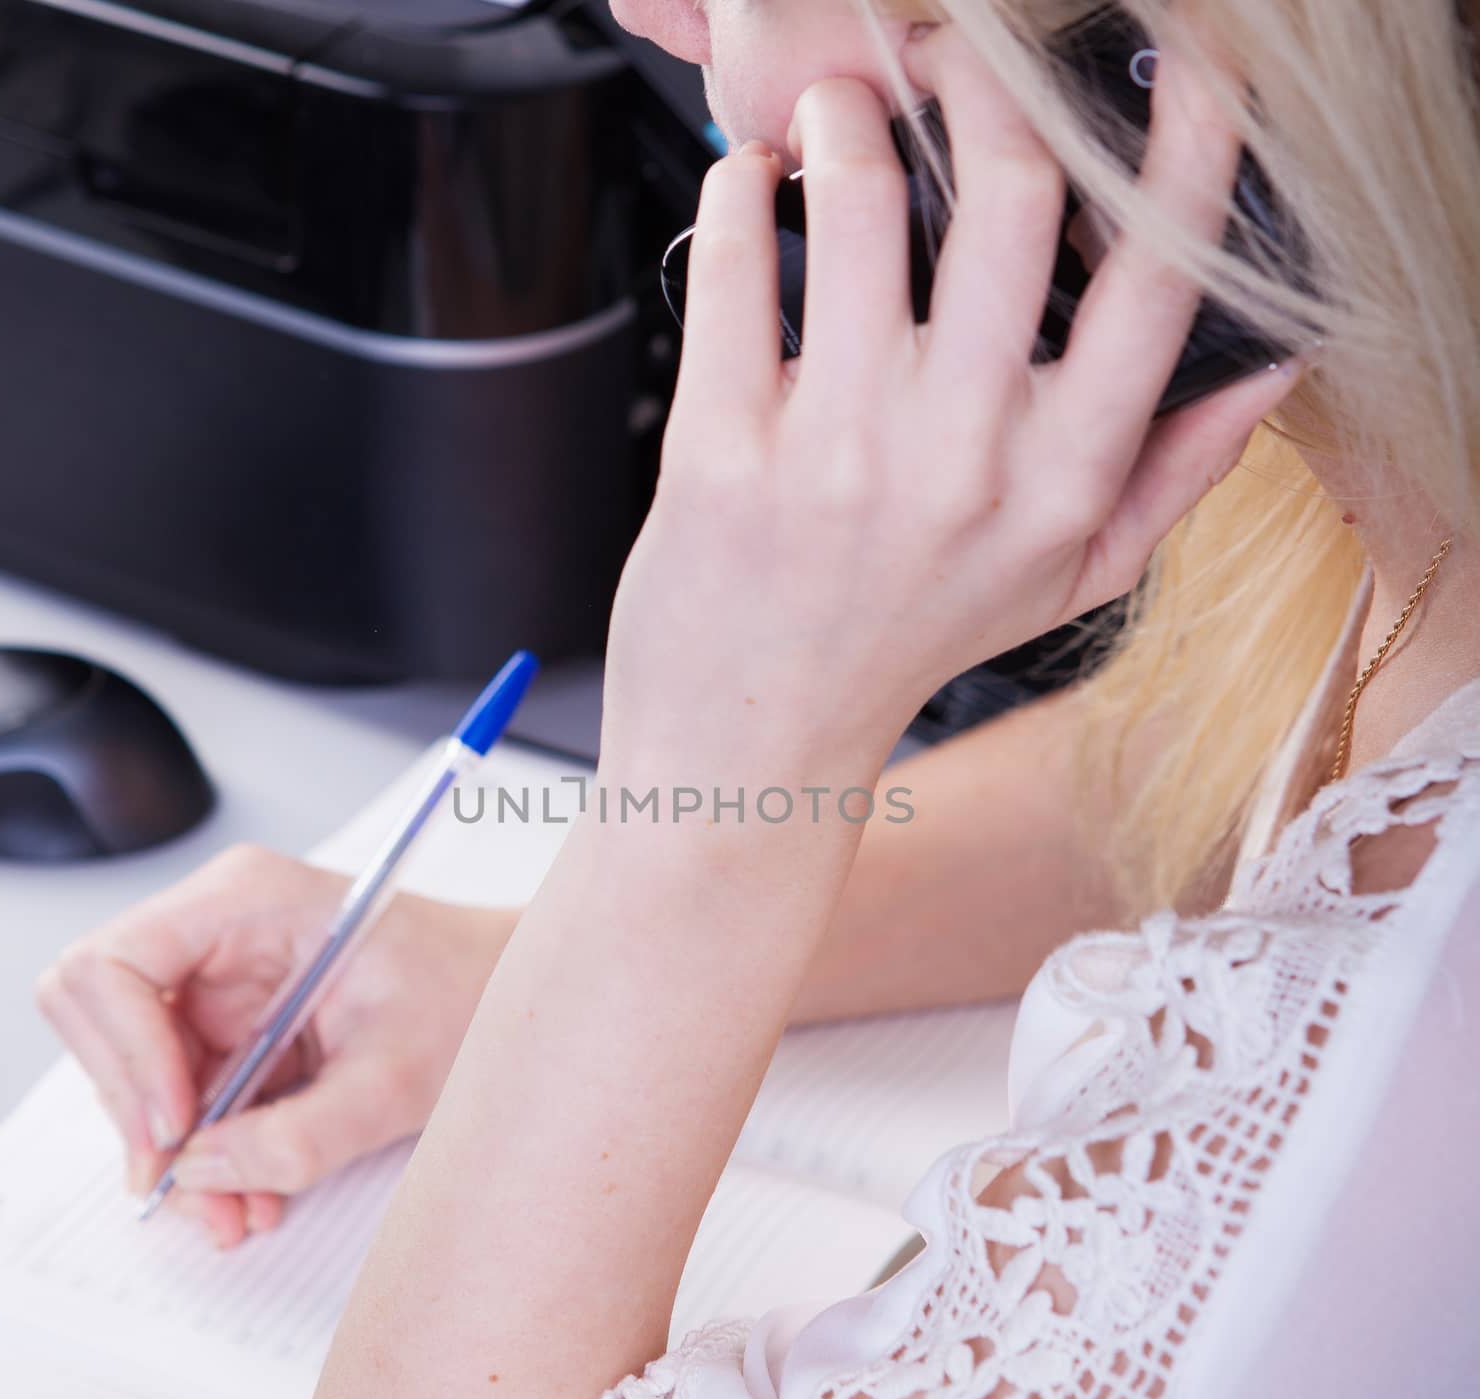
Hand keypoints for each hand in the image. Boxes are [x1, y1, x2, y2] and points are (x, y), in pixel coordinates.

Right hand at [36, 845, 516, 1245]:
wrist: (511, 995)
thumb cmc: (470, 996)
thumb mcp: (395, 1079)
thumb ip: (299, 1136)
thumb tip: (199, 1175)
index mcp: (248, 900)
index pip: (115, 964)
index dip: (124, 1052)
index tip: (176, 1127)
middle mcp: (217, 930)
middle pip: (102, 1017)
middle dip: (138, 1113)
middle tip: (190, 1189)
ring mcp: (220, 979)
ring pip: (138, 1071)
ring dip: (176, 1152)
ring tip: (234, 1212)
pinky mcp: (233, 1026)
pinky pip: (184, 1095)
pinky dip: (208, 1152)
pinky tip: (252, 1193)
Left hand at [600, 22, 1302, 781]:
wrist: (756, 735)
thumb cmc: (900, 645)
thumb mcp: (1064, 583)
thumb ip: (1171, 475)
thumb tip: (1272, 370)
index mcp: (1059, 485)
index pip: (1159, 283)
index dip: (1187, 151)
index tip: (1178, 73)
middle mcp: (960, 462)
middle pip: (1016, 195)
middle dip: (986, 81)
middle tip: (950, 60)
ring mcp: (836, 456)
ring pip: (865, 202)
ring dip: (849, 114)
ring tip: (837, 110)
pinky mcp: (722, 452)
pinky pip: (732, 268)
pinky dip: (735, 190)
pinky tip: (748, 182)